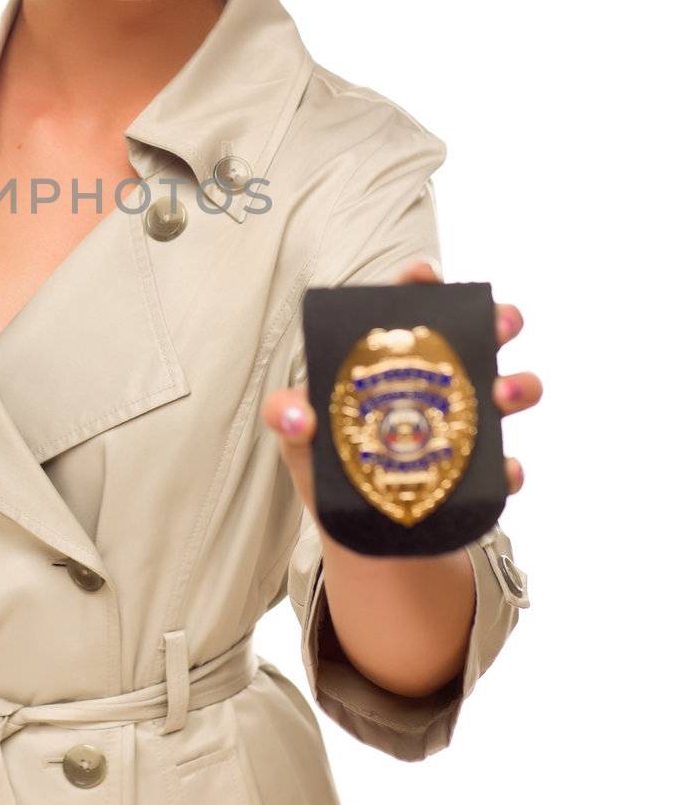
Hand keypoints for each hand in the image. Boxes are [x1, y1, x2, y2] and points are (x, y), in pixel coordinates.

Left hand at [261, 259, 542, 524]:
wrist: (356, 530)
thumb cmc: (327, 465)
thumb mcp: (298, 436)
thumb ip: (285, 415)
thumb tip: (298, 416)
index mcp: (394, 362)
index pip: (412, 309)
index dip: (422, 283)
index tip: (424, 273)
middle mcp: (439, 384)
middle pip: (480, 337)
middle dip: (497, 321)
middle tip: (499, 325)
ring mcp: (467, 426)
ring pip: (511, 391)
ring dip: (518, 385)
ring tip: (503, 394)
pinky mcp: (481, 475)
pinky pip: (507, 466)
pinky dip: (511, 467)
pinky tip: (505, 470)